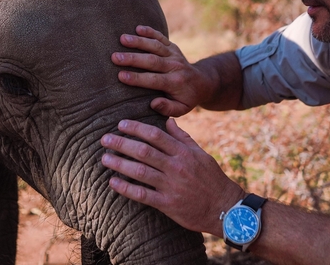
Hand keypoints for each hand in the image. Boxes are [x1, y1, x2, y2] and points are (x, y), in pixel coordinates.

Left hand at [100, 118, 245, 235]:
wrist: (225, 208)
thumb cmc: (212, 179)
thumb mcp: (201, 154)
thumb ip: (183, 137)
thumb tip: (168, 120)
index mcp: (183, 152)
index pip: (155, 135)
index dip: (136, 128)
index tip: (121, 124)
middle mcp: (176, 167)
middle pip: (144, 151)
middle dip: (122, 143)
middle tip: (105, 139)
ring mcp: (171, 185)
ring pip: (140, 171)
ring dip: (119, 164)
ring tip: (105, 158)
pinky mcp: (167, 204)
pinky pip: (142, 195)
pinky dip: (126, 188)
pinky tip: (113, 182)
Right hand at [112, 25, 209, 116]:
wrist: (202, 82)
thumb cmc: (186, 98)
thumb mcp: (181, 109)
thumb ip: (168, 109)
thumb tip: (153, 103)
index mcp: (175, 83)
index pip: (154, 80)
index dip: (137, 78)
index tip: (121, 76)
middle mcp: (174, 66)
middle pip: (152, 60)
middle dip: (133, 58)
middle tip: (115, 57)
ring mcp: (174, 54)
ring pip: (155, 46)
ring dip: (138, 41)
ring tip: (122, 38)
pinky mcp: (172, 47)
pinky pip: (161, 38)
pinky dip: (150, 31)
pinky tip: (138, 28)